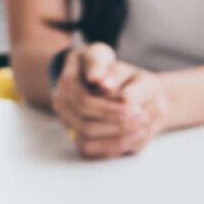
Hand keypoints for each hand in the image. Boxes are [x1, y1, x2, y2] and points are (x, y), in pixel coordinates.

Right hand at [51, 44, 159, 159]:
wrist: (90, 74)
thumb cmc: (97, 62)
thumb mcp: (98, 53)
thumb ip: (97, 62)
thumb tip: (95, 78)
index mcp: (65, 83)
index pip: (85, 103)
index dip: (110, 109)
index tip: (135, 109)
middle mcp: (61, 104)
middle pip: (86, 125)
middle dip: (116, 125)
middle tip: (142, 120)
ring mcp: (65, 120)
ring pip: (86, 141)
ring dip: (116, 139)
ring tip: (141, 130)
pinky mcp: (74, 134)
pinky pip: (90, 149)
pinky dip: (111, 146)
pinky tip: (132, 138)